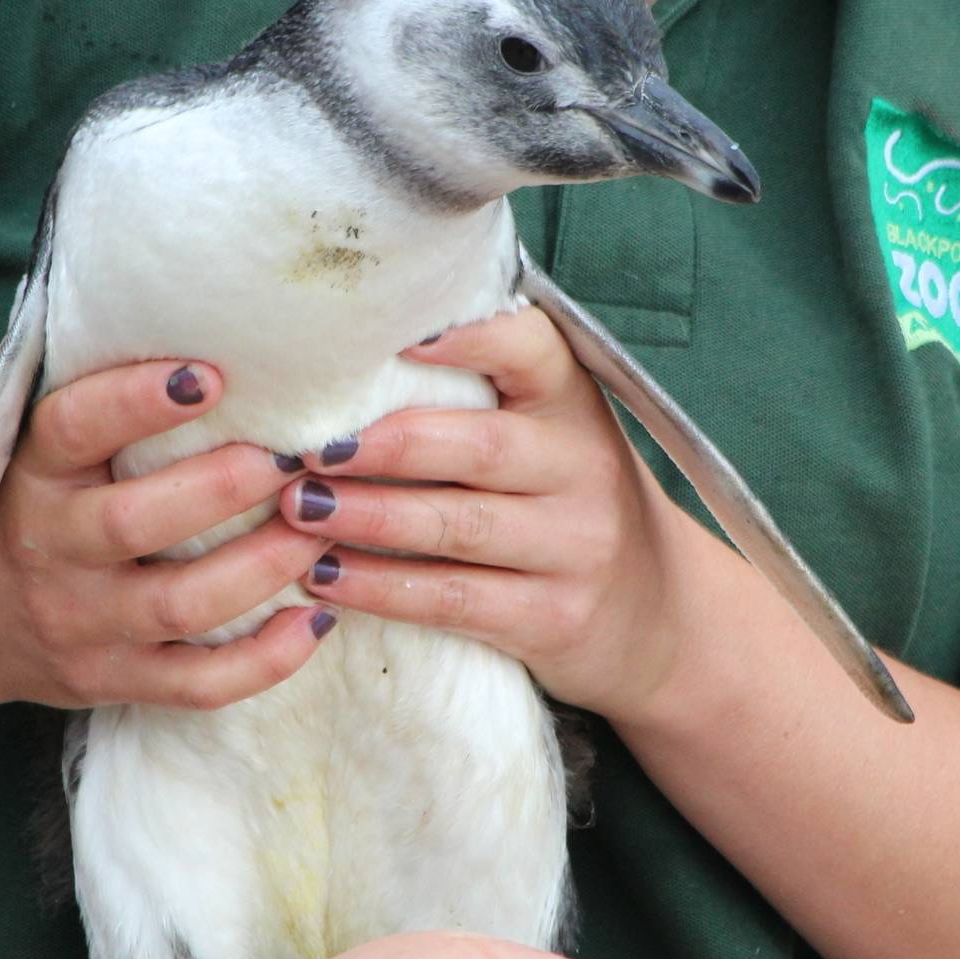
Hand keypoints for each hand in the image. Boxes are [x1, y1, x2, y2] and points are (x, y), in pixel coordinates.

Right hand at [0, 359, 336, 719]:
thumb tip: (125, 287)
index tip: (209, 374)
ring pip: (179, 606)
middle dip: (223, 489)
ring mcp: (82, 624)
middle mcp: (50, 551)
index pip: (73, 429)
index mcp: (23, 474)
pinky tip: (316, 620)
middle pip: (135, 523)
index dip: (137, 401)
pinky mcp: (112, 679)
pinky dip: (263, 662)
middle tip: (292, 458)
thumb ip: (54, 377)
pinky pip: (194, 685)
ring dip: (261, 569)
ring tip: (321, 528)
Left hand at [278, 307, 700, 722]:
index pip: (532, 349)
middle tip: (309, 449)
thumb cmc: (569, 506)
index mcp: (573, 404)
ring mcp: (575, 546)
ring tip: (299, 508)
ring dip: (369, 517)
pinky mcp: (554, 618)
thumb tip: (348, 360)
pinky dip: (383, 587)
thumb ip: (482, 398)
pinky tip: (326, 577)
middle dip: (385, 446)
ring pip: (459, 526)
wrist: (660, 620)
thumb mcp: (554, 439)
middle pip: (478, 447)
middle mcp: (583, 467)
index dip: (471, 339)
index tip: (402, 338)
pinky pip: (454, 599)